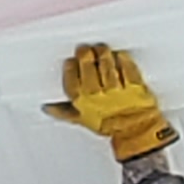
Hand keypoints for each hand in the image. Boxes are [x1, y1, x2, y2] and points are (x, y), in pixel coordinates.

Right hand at [46, 41, 176, 162]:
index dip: (71, 64)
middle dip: (86, 53)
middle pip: (87, 61)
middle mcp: (96, 92)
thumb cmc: (109, 127)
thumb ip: (63, 112)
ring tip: (101, 50)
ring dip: (102, 52)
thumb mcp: (82, 120)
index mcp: (80, 100)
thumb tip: (48, 108)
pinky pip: (125, 64)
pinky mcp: (132, 82)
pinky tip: (119, 56)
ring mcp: (115, 86)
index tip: (73, 61)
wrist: (135, 133)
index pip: (70, 73)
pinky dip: (122, 58)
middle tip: (87, 51)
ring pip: (105, 59)